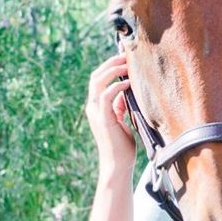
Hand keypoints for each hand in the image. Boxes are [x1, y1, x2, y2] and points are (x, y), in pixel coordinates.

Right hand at [85, 53, 135, 171]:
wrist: (118, 164)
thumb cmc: (122, 145)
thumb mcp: (123, 121)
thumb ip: (120, 106)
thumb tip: (125, 92)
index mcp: (96, 106)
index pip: (98, 79)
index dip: (109, 67)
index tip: (124, 59)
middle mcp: (93, 107)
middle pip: (96, 76)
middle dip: (110, 63)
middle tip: (126, 56)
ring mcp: (96, 112)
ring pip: (98, 82)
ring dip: (113, 70)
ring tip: (127, 65)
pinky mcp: (103, 119)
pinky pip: (106, 96)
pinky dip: (117, 86)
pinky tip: (128, 83)